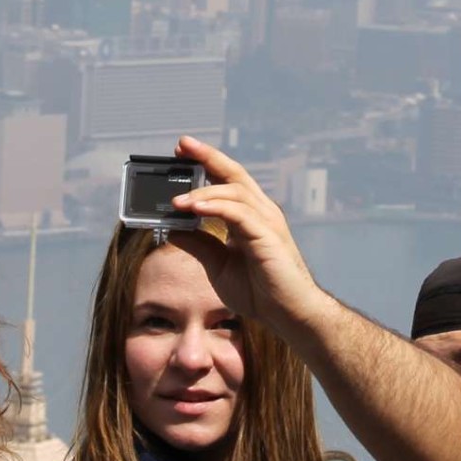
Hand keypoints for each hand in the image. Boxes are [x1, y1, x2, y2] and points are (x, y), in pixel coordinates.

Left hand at [171, 135, 327, 334]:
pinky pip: (239, 213)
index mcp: (249, 216)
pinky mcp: (268, 236)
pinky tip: (194, 208)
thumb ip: (198, 244)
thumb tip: (173, 227)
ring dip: (203, 191)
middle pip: (233, 174)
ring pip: (234, 191)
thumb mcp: (217, 265)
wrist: (287, 314)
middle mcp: (260, 213)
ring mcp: (266, 222)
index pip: (226, 180)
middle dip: (207, 157)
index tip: (181, 151)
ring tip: (176, 199)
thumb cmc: (259, 292)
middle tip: (181, 145)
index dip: (206, 163)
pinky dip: (215, 207)